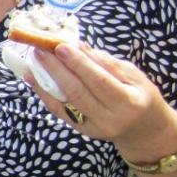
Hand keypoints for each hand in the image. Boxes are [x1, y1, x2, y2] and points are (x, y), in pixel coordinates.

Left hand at [30, 42, 176, 159]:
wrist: (143, 130)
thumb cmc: (141, 96)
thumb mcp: (135, 76)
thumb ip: (108, 64)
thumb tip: (79, 47)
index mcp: (128, 102)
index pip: (99, 81)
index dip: (79, 64)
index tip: (61, 46)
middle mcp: (109, 118)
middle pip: (77, 92)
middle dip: (56, 69)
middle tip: (41, 49)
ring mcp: (92, 127)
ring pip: (64, 102)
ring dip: (45, 80)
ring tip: (33, 60)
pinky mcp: (80, 129)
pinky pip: (58, 110)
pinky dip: (43, 93)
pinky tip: (32, 77)